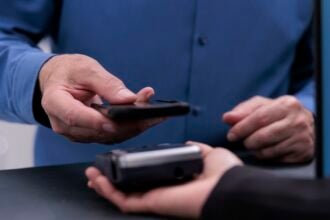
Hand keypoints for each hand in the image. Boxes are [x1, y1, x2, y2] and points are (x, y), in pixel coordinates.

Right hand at [39, 54, 163, 143]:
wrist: (59, 80)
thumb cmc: (68, 72)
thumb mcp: (86, 68)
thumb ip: (106, 84)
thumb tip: (128, 99)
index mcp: (55, 103)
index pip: (75, 117)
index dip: (98, 121)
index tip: (121, 118)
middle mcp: (64, 124)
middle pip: (98, 130)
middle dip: (127, 123)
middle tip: (150, 111)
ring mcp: (77, 133)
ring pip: (108, 136)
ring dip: (132, 127)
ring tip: (153, 115)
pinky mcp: (90, 135)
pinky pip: (111, 135)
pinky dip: (128, 128)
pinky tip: (143, 119)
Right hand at [85, 142, 241, 218]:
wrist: (230, 189)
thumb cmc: (225, 175)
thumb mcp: (209, 154)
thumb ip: (195, 148)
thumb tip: (187, 143)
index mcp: (173, 178)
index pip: (147, 176)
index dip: (132, 170)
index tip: (120, 160)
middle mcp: (162, 189)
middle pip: (130, 186)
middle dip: (112, 179)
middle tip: (97, 170)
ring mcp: (155, 197)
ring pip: (123, 194)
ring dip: (105, 185)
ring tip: (91, 174)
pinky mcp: (151, 203)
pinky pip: (124, 200)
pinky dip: (109, 191)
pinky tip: (98, 181)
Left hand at [223, 95, 314, 162]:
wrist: (307, 126)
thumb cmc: (279, 115)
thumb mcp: (262, 106)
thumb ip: (243, 110)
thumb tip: (227, 118)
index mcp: (287, 104)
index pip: (258, 118)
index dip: (241, 128)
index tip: (231, 135)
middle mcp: (297, 120)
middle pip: (262, 136)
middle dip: (247, 140)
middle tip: (243, 141)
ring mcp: (301, 138)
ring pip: (267, 150)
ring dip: (254, 149)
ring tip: (254, 143)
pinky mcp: (302, 153)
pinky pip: (274, 158)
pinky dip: (264, 155)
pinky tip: (265, 149)